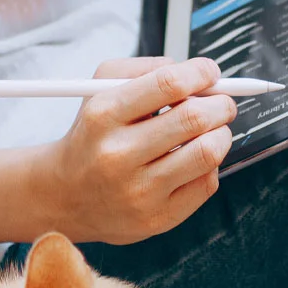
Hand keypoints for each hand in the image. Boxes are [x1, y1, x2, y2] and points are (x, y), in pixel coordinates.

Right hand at [33, 58, 236, 244]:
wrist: (65, 194)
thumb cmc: (93, 134)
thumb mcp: (101, 88)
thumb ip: (147, 69)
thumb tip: (199, 73)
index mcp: (104, 115)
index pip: (169, 83)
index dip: (201, 73)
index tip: (210, 72)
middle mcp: (118, 154)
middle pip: (195, 118)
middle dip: (221, 104)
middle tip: (222, 103)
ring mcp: (139, 191)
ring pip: (207, 153)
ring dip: (221, 134)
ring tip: (212, 131)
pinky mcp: (157, 218)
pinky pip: (206, 184)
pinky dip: (209, 166)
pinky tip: (193, 160)